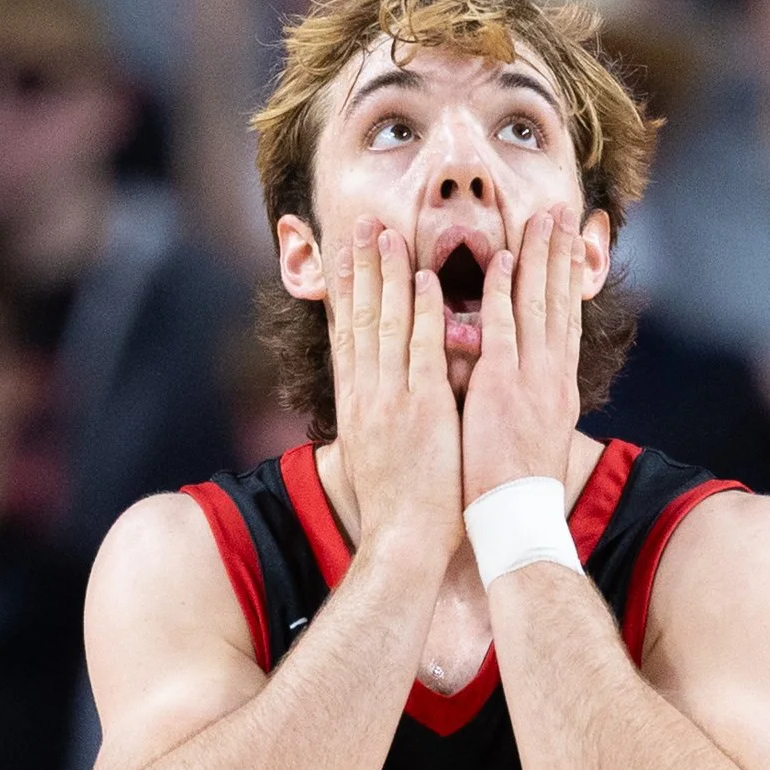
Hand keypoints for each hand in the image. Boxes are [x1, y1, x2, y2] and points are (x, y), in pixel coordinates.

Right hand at [326, 215, 462, 560]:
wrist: (403, 542)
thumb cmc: (396, 507)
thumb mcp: (371, 456)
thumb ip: (374, 421)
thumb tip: (371, 405)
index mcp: (356, 404)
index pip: (347, 336)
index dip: (345, 293)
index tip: (344, 258)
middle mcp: (367, 394)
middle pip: (360, 319)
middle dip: (360, 270)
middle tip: (361, 227)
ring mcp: (393, 399)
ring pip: (388, 324)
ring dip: (388, 276)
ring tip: (388, 235)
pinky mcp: (423, 408)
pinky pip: (423, 349)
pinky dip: (424, 313)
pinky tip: (425, 280)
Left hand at [461, 207, 585, 507]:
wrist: (518, 521)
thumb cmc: (516, 492)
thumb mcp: (532, 441)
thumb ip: (529, 407)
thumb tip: (521, 392)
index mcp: (558, 390)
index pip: (565, 324)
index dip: (567, 282)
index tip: (569, 247)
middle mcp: (552, 377)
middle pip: (559, 303)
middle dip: (560, 255)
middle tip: (561, 212)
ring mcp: (530, 380)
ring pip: (537, 305)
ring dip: (538, 257)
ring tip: (541, 218)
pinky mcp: (502, 387)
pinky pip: (502, 328)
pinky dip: (502, 292)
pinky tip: (501, 260)